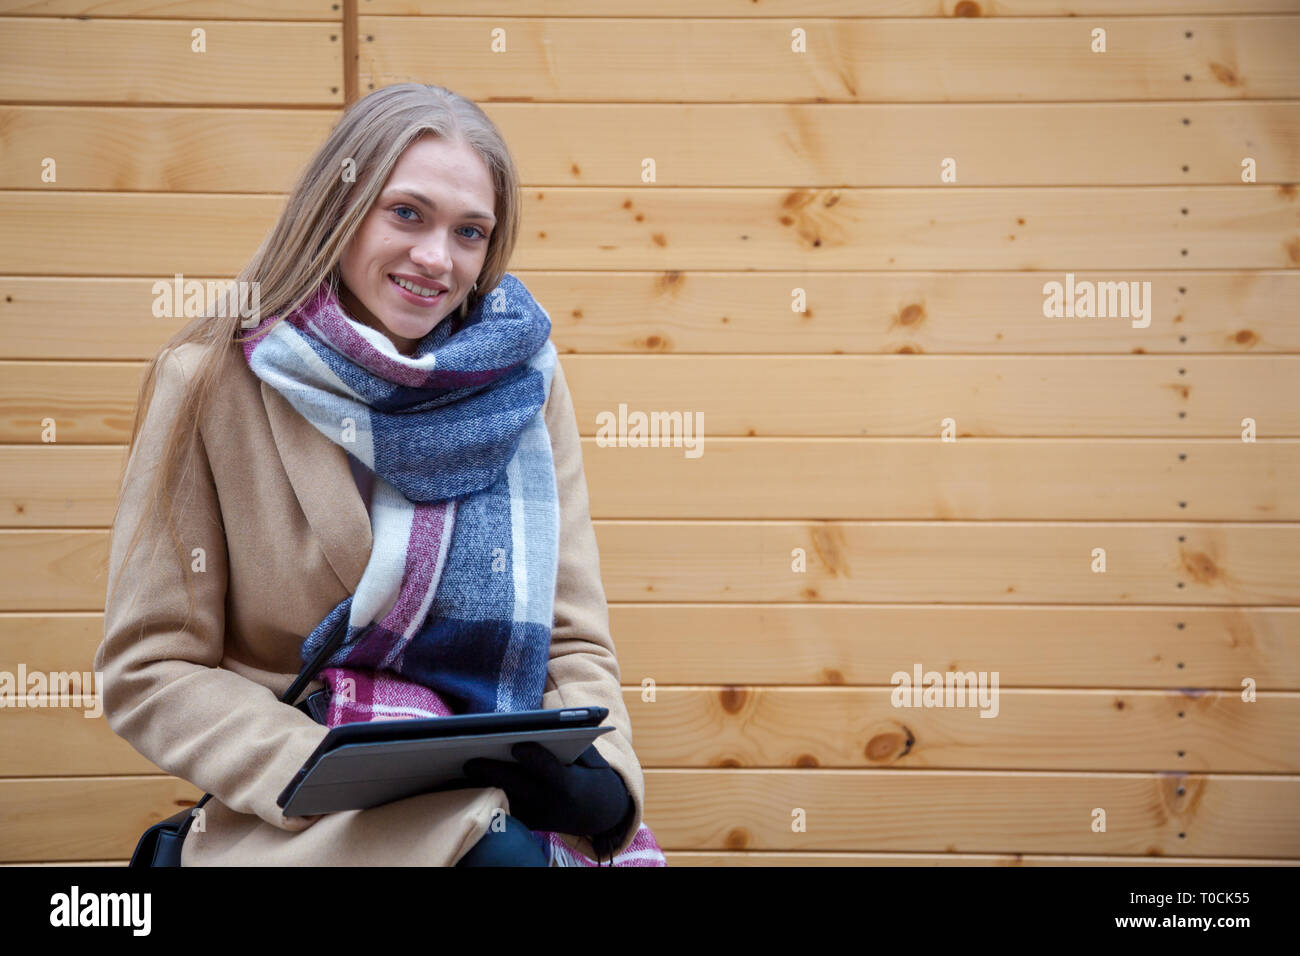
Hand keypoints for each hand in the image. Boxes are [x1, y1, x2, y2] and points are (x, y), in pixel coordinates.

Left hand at [462, 742, 630, 838]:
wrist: (597, 812)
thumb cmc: (589, 774)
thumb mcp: (589, 757)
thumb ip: (568, 743)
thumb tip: (538, 725)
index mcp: (569, 784)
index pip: (549, 770)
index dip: (534, 758)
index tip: (518, 744)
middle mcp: (549, 804)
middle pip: (516, 786)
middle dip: (493, 772)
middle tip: (469, 761)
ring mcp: (535, 816)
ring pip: (501, 800)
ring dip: (477, 787)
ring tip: (451, 774)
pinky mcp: (524, 823)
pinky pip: (499, 809)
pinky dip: (478, 797)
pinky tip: (457, 786)